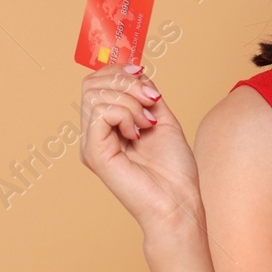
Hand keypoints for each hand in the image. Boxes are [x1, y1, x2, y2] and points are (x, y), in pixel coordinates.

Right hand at [78, 64, 200, 229]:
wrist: (179, 202)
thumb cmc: (174, 171)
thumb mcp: (162, 119)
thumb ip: (145, 94)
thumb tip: (134, 69)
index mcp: (108, 127)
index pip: (96, 83)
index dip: (118, 70)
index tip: (142, 72)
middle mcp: (95, 135)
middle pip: (91, 84)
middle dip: (126, 82)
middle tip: (151, 102)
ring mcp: (92, 144)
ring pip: (96, 94)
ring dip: (130, 100)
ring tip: (148, 123)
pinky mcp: (94, 153)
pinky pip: (101, 112)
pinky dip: (125, 113)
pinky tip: (139, 132)